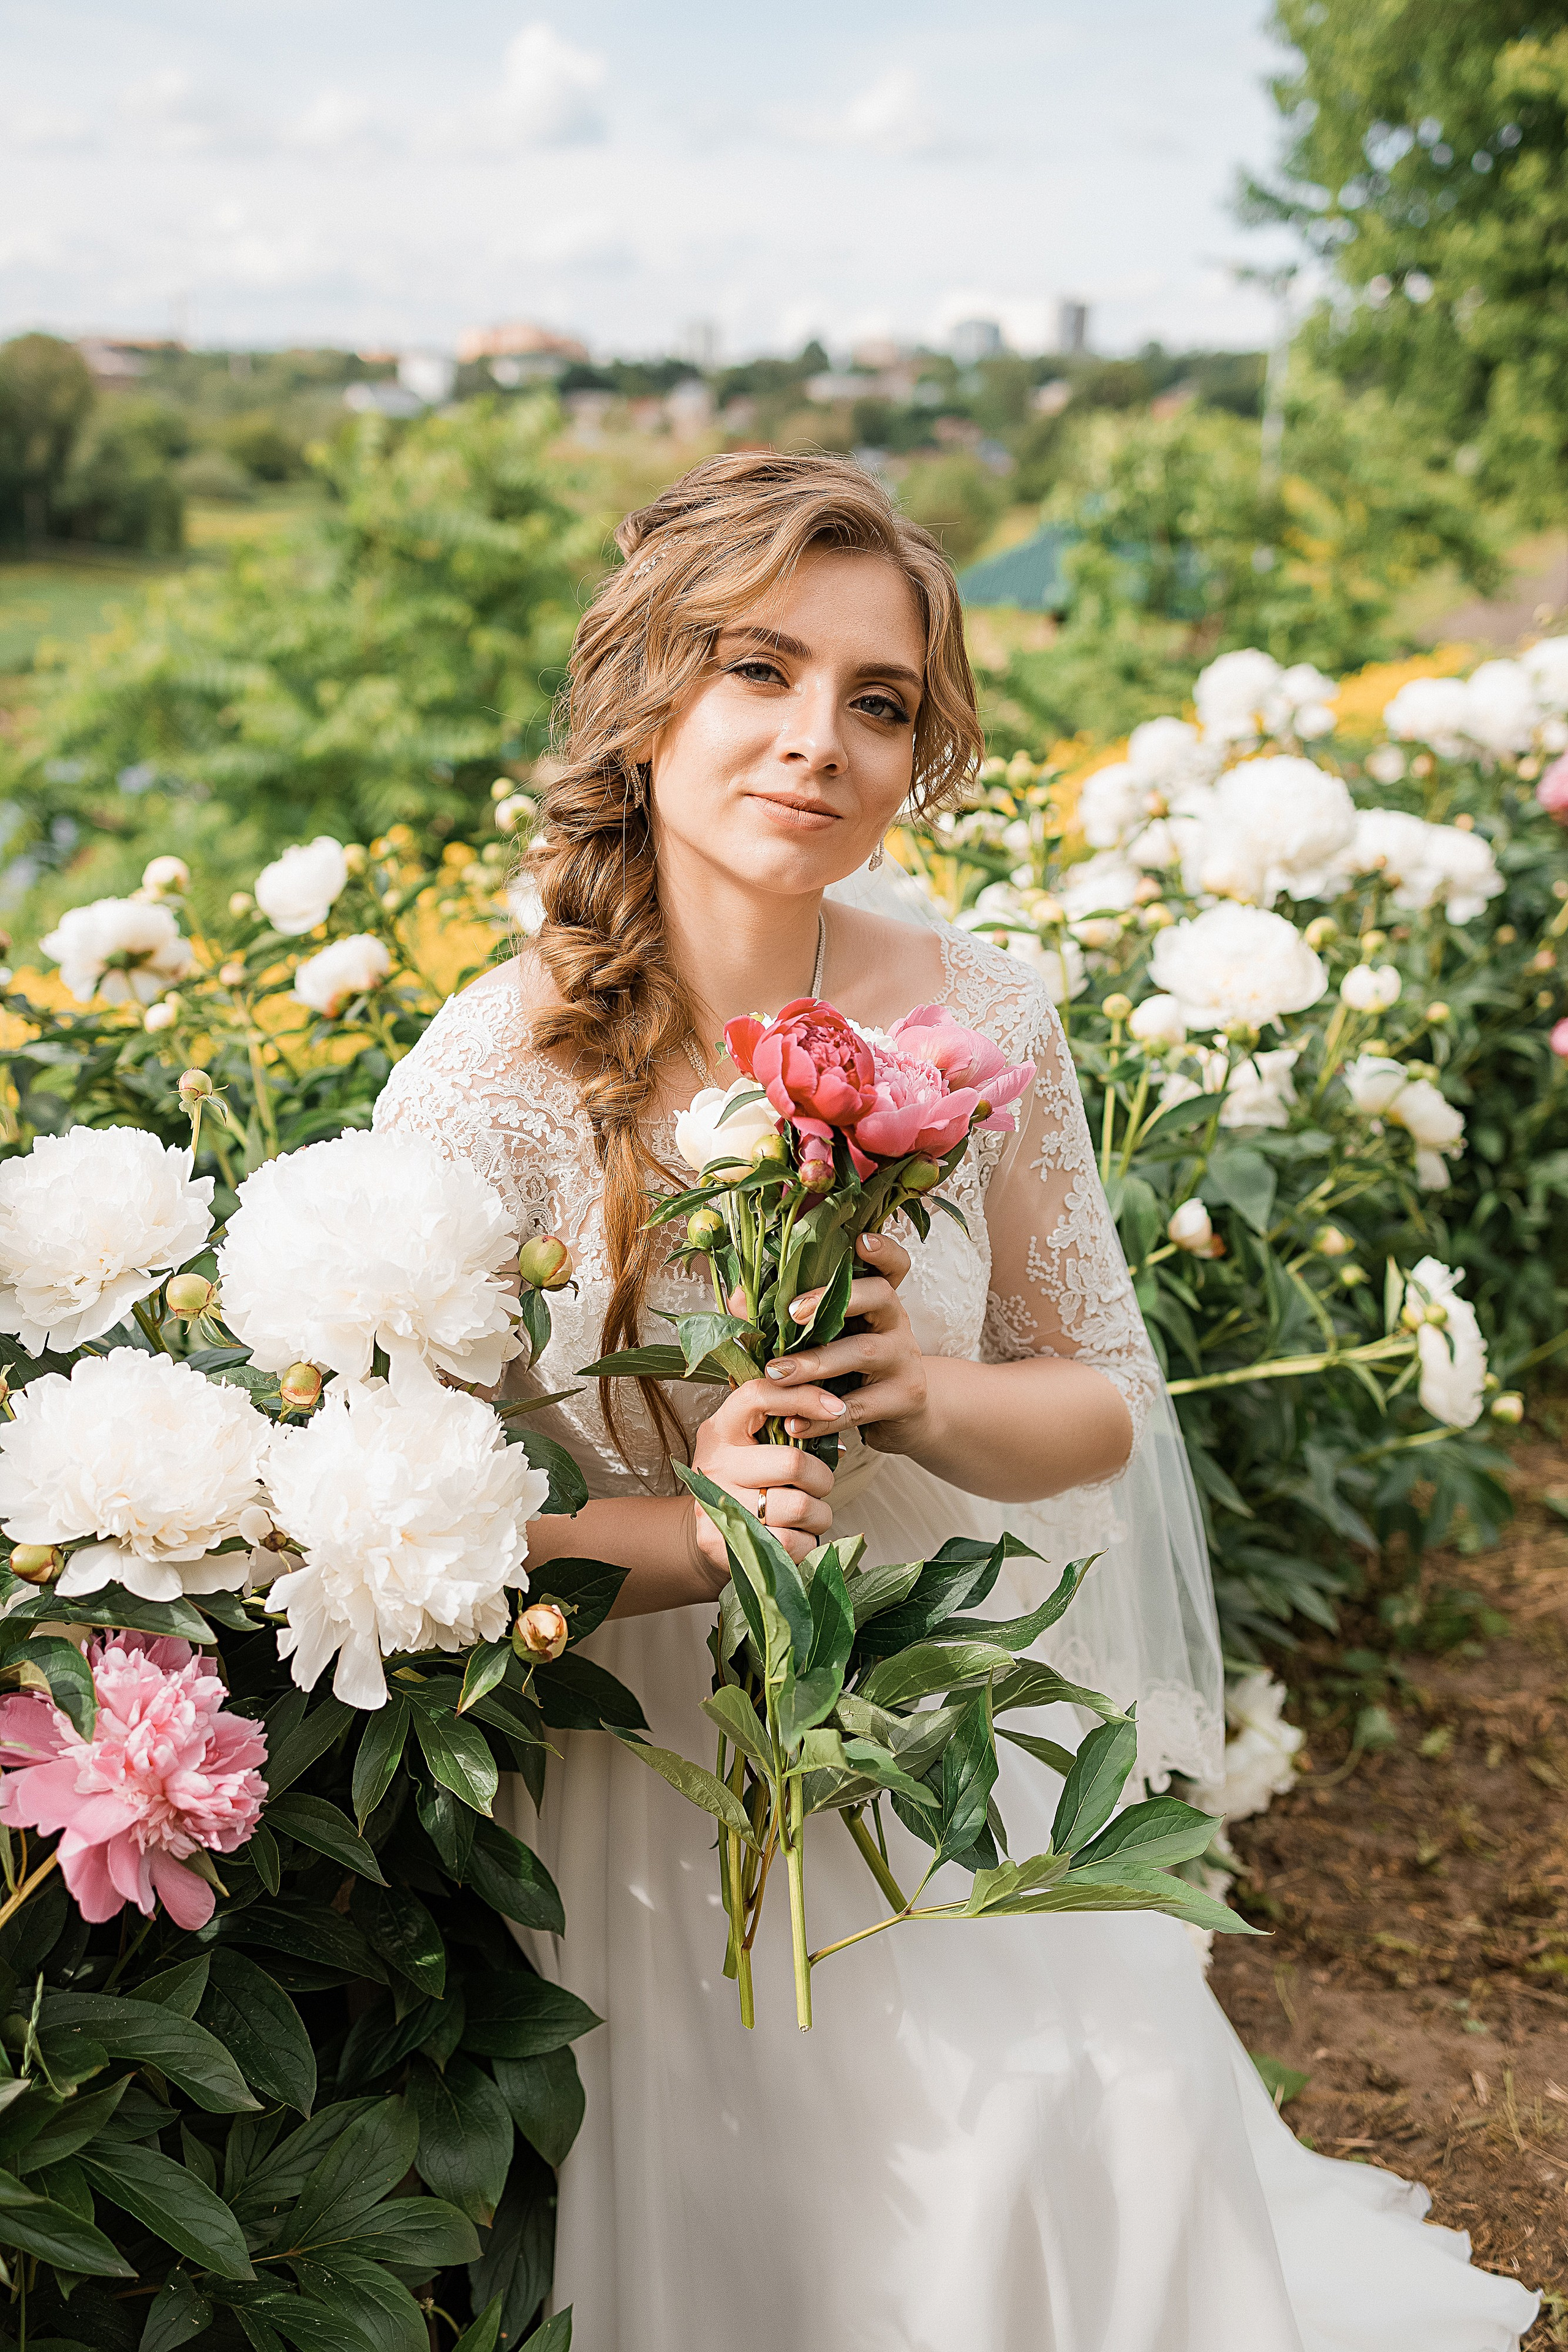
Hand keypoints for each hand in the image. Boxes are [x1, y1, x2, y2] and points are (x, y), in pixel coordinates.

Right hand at [687, 1376, 841, 1581]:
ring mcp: (715, 1503)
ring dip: (818, 1515)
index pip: (758, 1396)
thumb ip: (791, 1430)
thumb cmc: (748, 1481)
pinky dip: (807, 1543)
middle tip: (818, 1486)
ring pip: (799, 1507)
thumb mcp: (758, 1445)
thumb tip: (836, 1416)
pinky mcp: (719, 1542)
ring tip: (808, 1515)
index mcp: (723, 1428)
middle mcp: (715, 1462)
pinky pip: (790, 1544)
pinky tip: (797, 1537)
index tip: (836, 1408)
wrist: (712, 1531)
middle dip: (822, 1478)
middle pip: (793, 1463)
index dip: (803, 1397)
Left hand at [760, 1233, 929, 1456]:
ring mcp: (905, 1358)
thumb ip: (786, 1319)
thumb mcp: (825, 1339)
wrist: (902, 1419)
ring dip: (817, 1363)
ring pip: (865, 1351)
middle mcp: (897, 1321)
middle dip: (832, 1299)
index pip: (892, 1264)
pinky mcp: (905, 1397)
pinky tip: (796, 1423)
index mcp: (879, 1299)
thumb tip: (738, 1297)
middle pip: (879, 1295)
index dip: (882, 1249)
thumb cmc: (852, 1371)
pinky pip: (861, 1405)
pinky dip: (824, 1416)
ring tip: (778, 1374)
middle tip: (792, 1313)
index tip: (861, 1241)